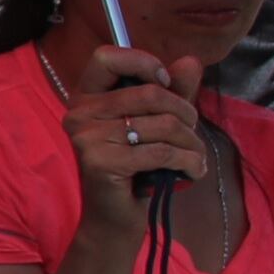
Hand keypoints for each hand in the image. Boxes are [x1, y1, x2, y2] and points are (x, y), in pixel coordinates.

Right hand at [57, 43, 207, 248]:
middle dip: (185, 112)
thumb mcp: (156, 123)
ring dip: (191, 143)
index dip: (141, 62)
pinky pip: (160, 152)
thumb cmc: (136, 167)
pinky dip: (188, 162)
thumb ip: (173, 90)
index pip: (106, 57)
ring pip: (162, 125)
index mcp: (87, 98)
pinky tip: (193, 171)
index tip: (164, 82)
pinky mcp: (100, 162)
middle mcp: (79, 114)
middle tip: (192, 132)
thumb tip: (190, 60)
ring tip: (194, 156)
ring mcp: (86, 138)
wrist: (114, 216)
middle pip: (149, 92)